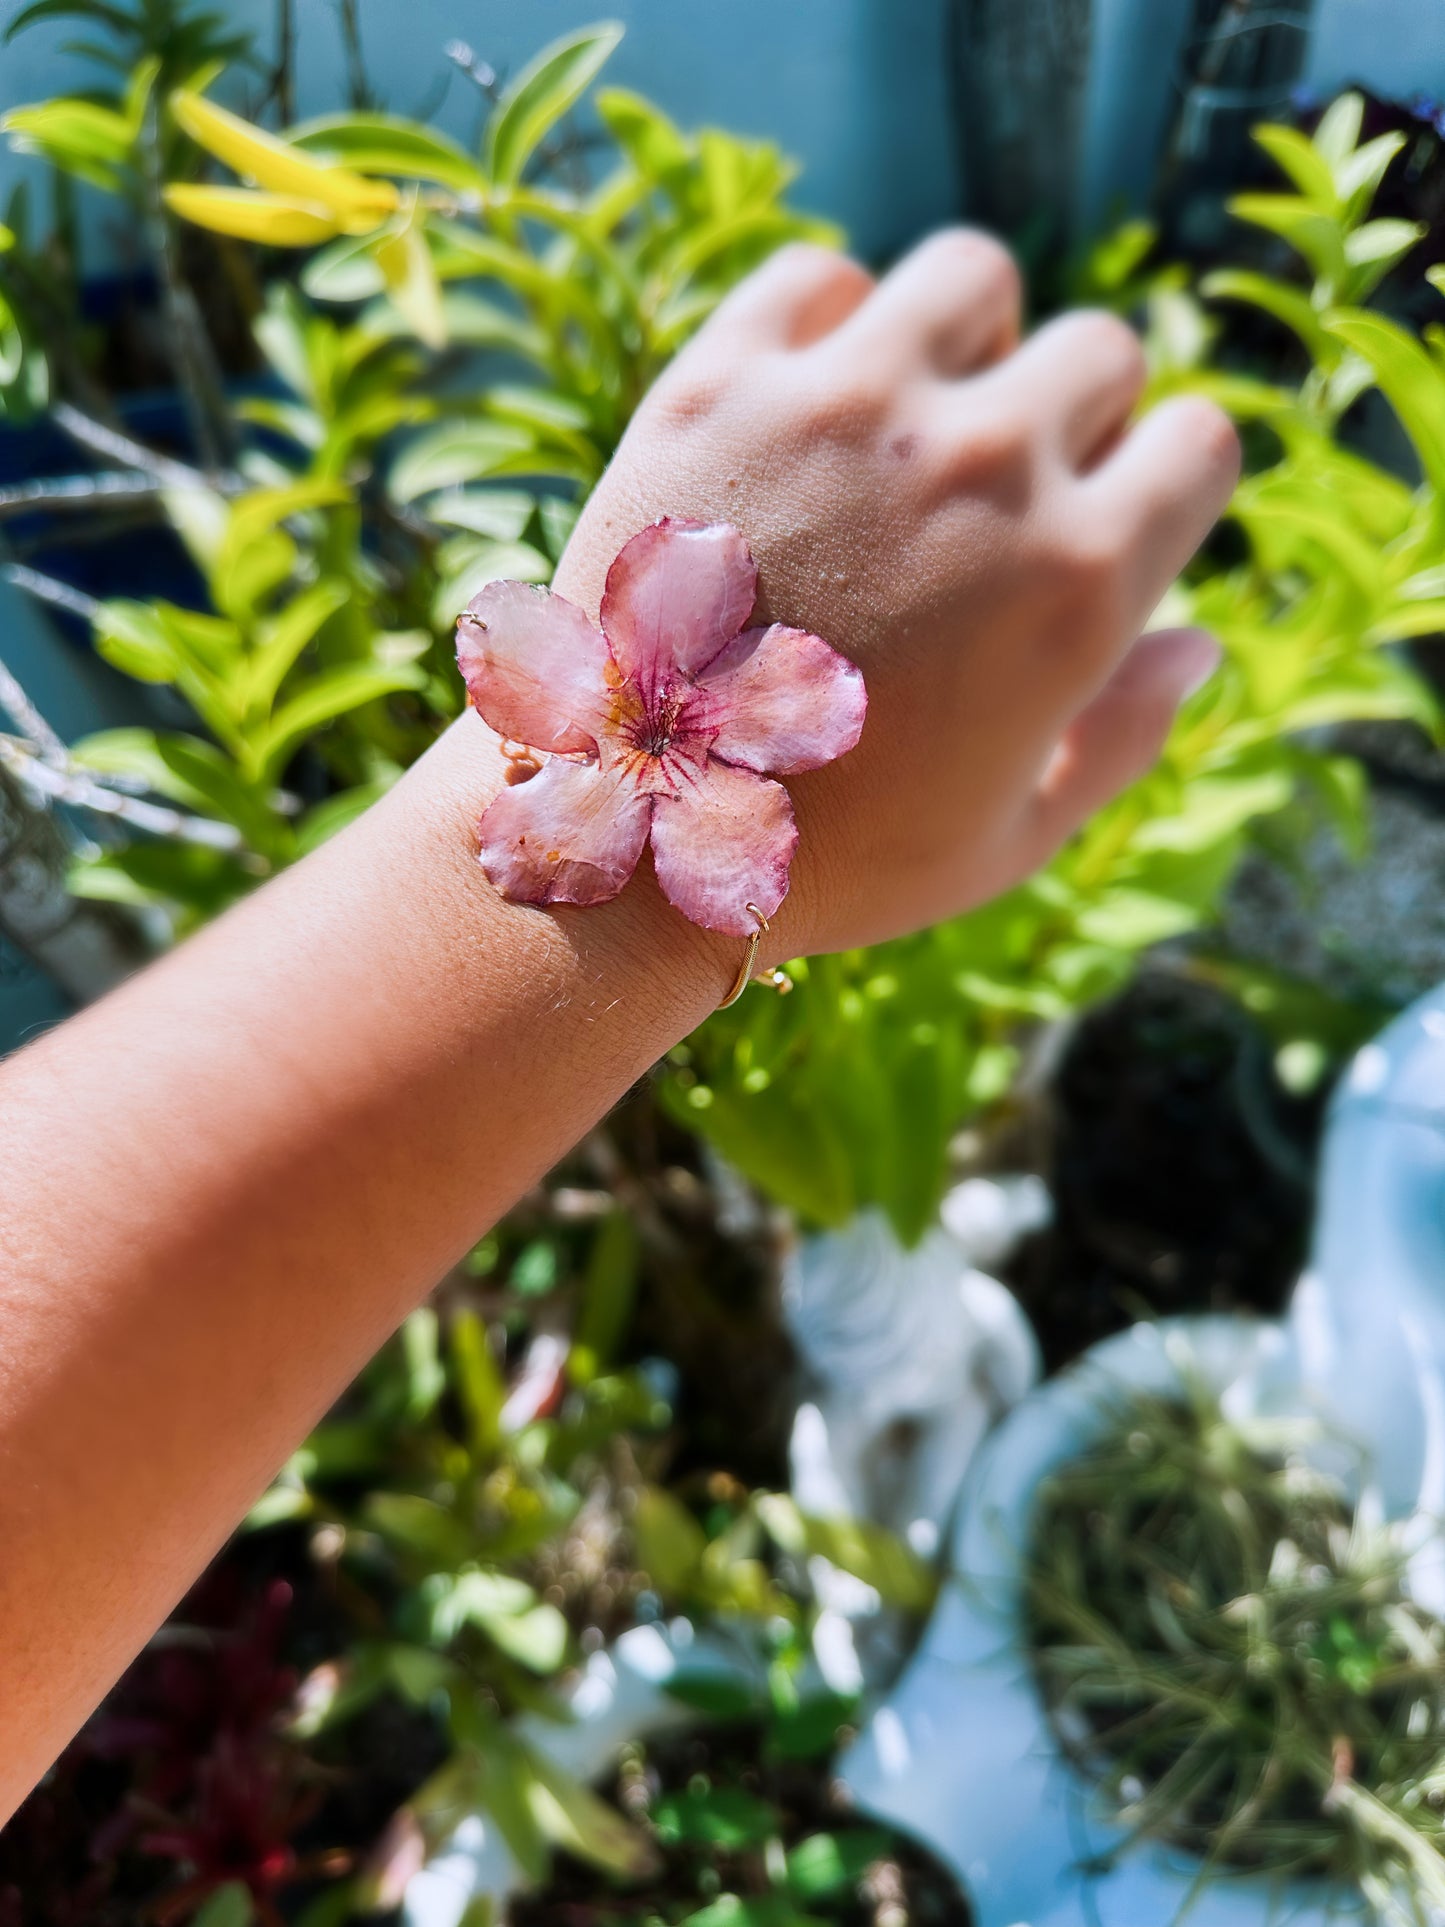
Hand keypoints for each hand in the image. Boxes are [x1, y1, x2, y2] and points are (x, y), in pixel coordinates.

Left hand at [553, 230, 1238, 958]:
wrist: (634, 836)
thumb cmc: (836, 860)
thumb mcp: (1009, 838)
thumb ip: (1122, 735)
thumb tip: (1198, 644)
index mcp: (1077, 579)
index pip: (1201, 440)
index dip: (1159, 487)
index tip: (1102, 525)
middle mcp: (980, 468)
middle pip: (1098, 351)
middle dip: (1070, 418)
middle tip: (992, 498)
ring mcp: (846, 411)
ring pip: (970, 278)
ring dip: (961, 343)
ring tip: (909, 425)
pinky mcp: (721, 385)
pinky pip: (816, 277)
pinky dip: (826, 325)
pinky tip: (807, 405)